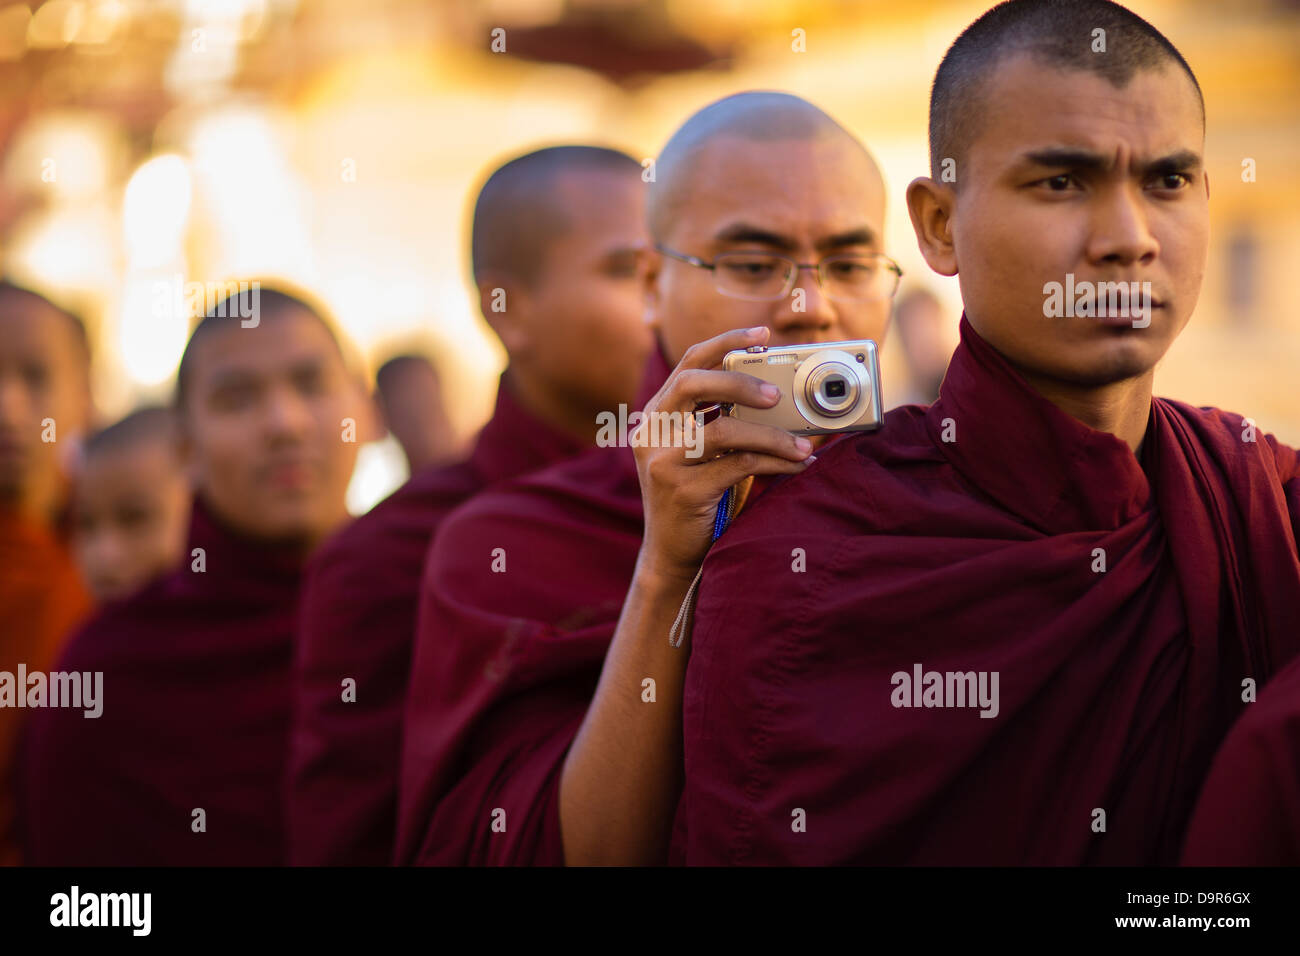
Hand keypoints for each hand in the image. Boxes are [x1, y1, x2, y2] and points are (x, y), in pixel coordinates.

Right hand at [633, 326, 814, 584]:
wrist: (673, 554)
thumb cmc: (699, 498)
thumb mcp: (706, 453)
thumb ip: (726, 422)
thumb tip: (782, 398)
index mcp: (657, 415)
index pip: (688, 364)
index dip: (725, 341)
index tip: (762, 332)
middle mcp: (651, 432)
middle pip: (693, 385)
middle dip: (740, 382)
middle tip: (777, 394)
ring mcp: (661, 461)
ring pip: (721, 430)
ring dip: (770, 435)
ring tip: (803, 444)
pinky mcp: (681, 490)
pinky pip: (737, 466)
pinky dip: (775, 463)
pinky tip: (797, 466)